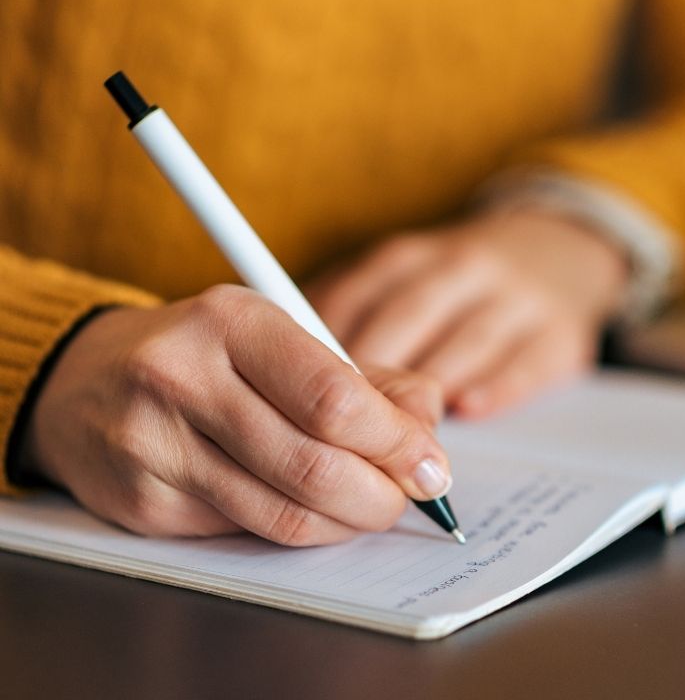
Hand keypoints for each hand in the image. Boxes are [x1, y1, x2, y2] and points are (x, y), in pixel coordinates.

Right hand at [23, 285, 451, 545]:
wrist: (83, 381)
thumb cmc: (207, 355)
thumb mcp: (283, 338)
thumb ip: (365, 377)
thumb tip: (427, 424)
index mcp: (233, 321)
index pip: (334, 398)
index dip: (396, 443)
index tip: (431, 464)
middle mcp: (184, 377)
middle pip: (314, 464)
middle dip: (381, 494)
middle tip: (408, 498)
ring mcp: (155, 445)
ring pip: (283, 513)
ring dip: (346, 522)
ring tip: (369, 507)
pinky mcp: (142, 503)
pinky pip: (247, 533)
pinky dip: (298, 530)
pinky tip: (311, 511)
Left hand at [305, 211, 628, 417]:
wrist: (557, 252)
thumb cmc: (456, 285)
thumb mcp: (403, 280)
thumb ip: (351, 317)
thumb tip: (284, 372)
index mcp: (410, 257)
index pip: (356, 298)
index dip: (324, 349)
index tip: (298, 394)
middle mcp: (462, 268)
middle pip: (407, 319)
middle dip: (373, 376)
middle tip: (343, 429)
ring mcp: (516, 298)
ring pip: (465, 341)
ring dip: (429, 389)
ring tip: (398, 436)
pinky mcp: (560, 333)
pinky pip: (526, 361)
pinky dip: (495, 387)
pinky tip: (468, 409)